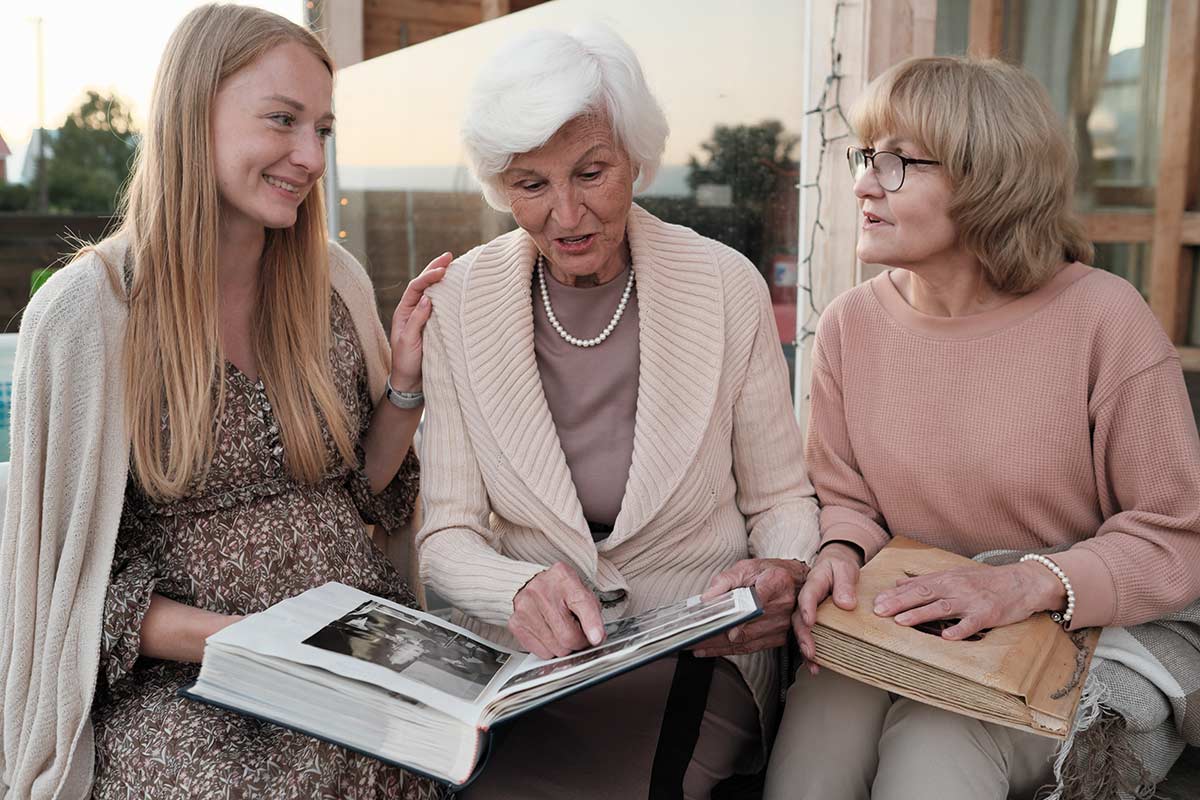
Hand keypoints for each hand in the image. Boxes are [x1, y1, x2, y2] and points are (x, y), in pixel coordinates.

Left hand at [388, 252, 453, 392]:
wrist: (410, 382)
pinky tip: (456, 289)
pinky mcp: (434, 326)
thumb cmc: (406, 363)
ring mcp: (424, 317)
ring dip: (442, 279)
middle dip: (435, 269)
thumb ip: (417, 320)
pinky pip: (441, 306)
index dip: (428, 275)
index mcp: (404, 312)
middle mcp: (413, 311)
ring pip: (433, 293)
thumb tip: (427, 297)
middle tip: (449, 255)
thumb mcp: (408, 341)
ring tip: (454, 265)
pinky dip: (448, 295)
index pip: (417, 287)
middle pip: (424, 284)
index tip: (442, 269)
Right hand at [508, 562, 605, 658]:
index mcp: (564, 579)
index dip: (591, 624)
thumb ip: (592, 613)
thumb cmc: (559, 589)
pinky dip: (550, 649)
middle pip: (568, 636)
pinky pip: (542, 653)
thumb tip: (596, 638)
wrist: (529, 582)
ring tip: (562, 631)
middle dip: (580, 642)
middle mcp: (542, 591)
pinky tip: (550, 634)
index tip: (597, 638)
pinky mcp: (516, 624)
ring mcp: (526, 608)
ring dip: (565, 647)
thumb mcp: (580, 591)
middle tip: (581, 636)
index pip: (581, 603)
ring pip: (556, 649)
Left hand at [691, 558, 809, 656]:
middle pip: (747, 625)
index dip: (745, 613)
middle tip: (694, 635)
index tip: (731, 627)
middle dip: (718, 632)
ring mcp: (781, 624)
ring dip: (718, 645)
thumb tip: (708, 597)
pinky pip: (749, 647)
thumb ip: (725, 579)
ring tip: (695, 644)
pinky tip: (709, 649)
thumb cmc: (767, 573)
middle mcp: (783, 605)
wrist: (793, 582)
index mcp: (777, 582)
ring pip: (745, 640)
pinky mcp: (778, 637)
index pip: (760, 598)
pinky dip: (727, 650)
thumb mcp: (747, 567)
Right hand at [791, 542, 861, 674]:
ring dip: (805, 647)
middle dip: (803, 636)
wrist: (836, 566)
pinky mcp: (813, 621)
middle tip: (810, 650)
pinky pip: (809, 636)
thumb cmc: (839, 567)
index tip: (810, 621)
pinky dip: (810, 653)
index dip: (807, 608)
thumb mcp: (845, 568)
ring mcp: (807, 611)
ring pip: (801, 630)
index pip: (807, 595)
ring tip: (812, 662)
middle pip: (799, 618)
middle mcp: (806, 599)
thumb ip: (845, 583)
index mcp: (813, 583)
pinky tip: (815, 666)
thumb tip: (846, 604)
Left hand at [871, 561, 1065, 640]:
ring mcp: (971, 601)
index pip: (915, 586)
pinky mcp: (988, 614)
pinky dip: (959, 630)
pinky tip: (946, 637)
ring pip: (942, 607)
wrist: (1022, 581)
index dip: (894, 594)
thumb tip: (899, 583)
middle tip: (879, 611)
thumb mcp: (954, 575)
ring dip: (920, 614)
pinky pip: (971, 623)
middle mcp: (955, 588)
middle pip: (923, 594)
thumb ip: (927, 580)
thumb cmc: (986, 581)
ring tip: (901, 621)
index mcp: (946, 579)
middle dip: (900, 603)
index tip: (876, 602)